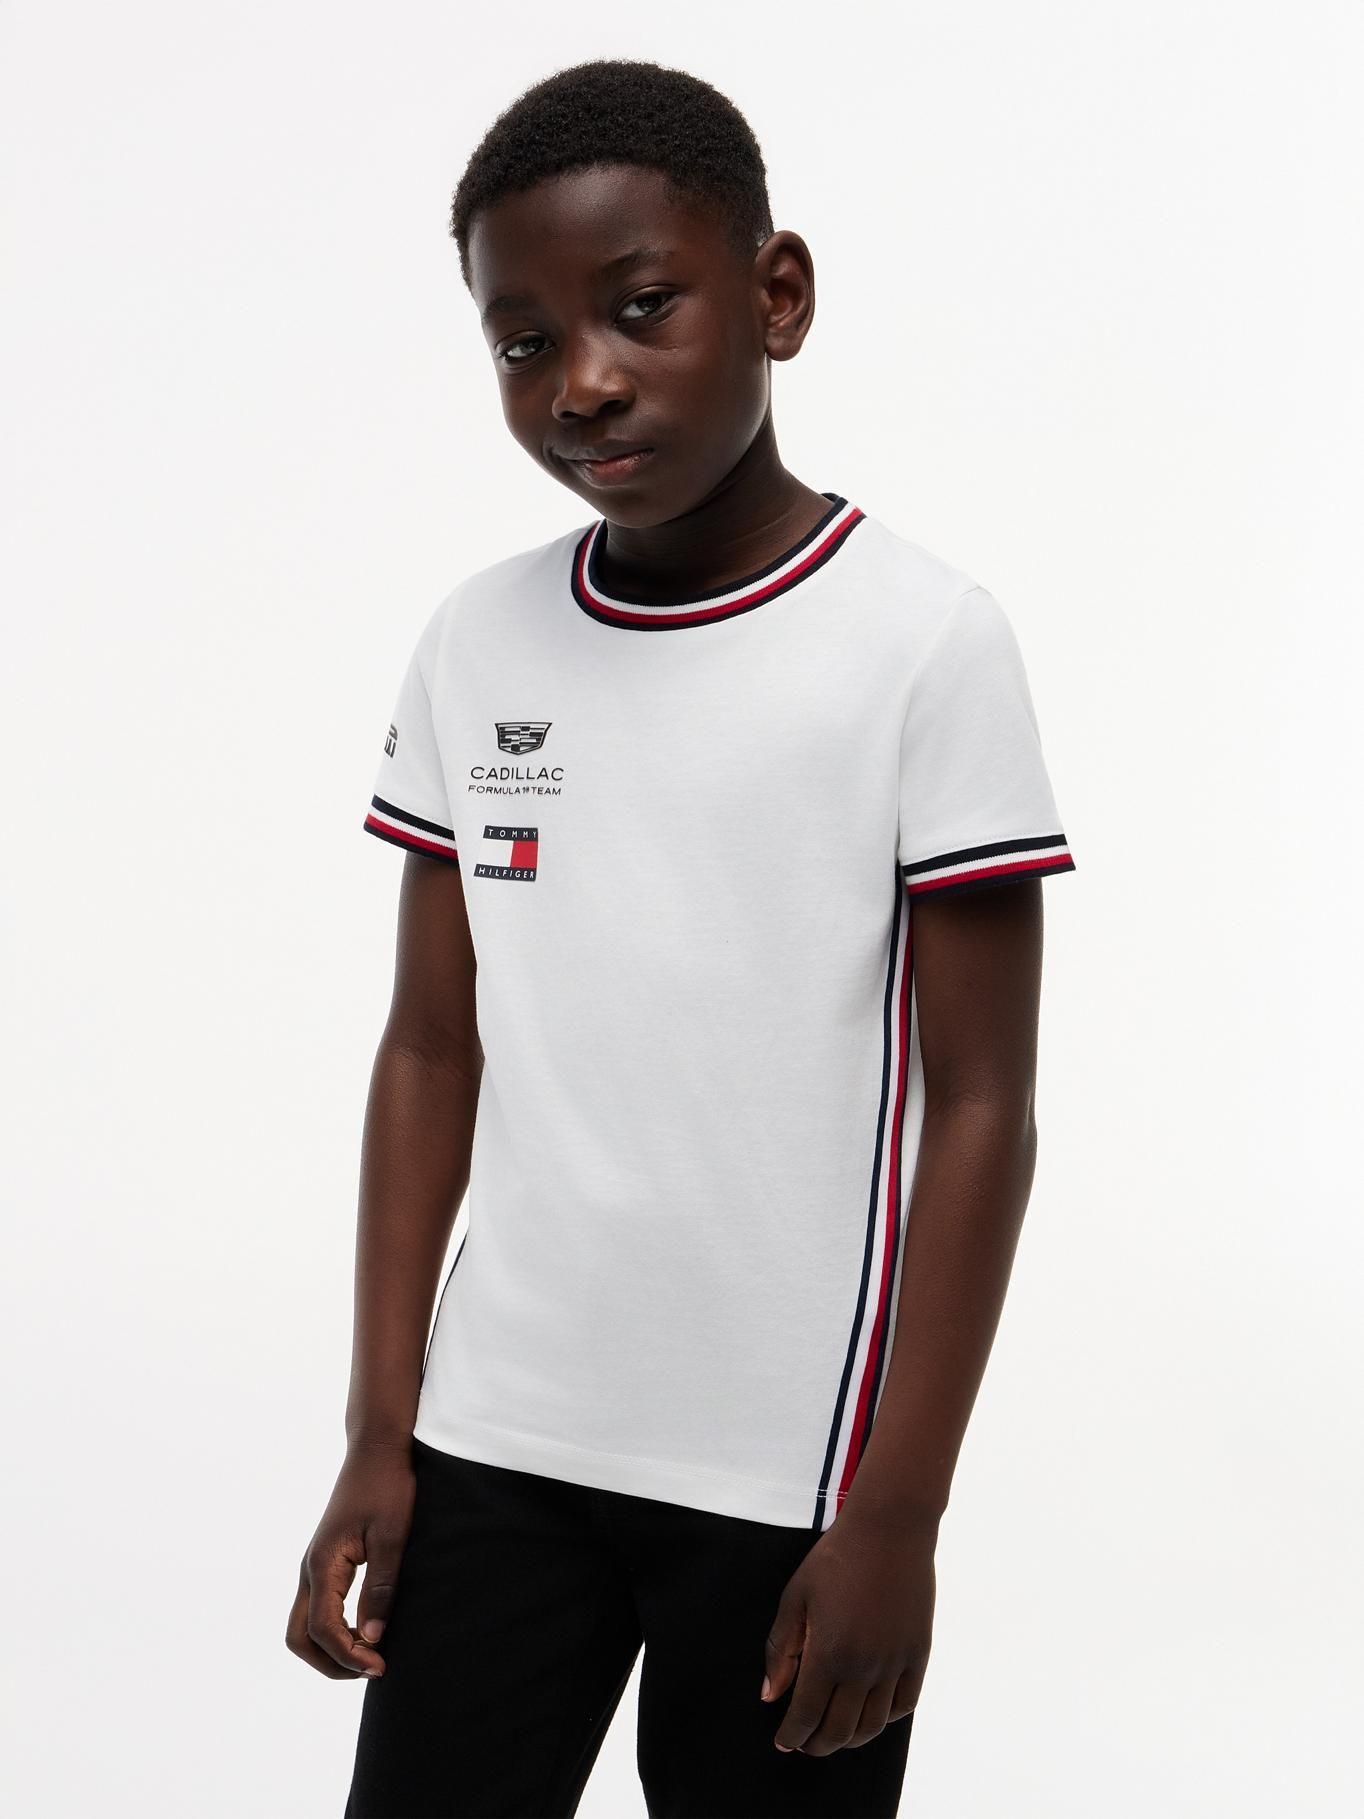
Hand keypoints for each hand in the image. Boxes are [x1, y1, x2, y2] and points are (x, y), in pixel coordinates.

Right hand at [285, 1439, 416, 1679]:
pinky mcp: (325, 1562)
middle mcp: (310, 1568)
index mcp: (323, 1563)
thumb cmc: (388, 1487)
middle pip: (299, 1637)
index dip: (349, 1655)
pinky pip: (317, 1609)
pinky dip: (334, 1631)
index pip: (322, 1629)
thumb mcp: (393, 1537)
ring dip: (331, 1649)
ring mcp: (314, 1566)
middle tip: (372, 1668)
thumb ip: (381, 1588)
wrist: (376, 1449)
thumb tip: (373, 1639)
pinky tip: (366, 1631)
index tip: (381, 1667)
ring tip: (371, 1654)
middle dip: (331, 1663)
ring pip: (304, 1626)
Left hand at [761, 1508, 935, 1754]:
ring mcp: (895, 1663)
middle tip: (805, 1741)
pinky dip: (885, 1719)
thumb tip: (770, 1696)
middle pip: (840, 1730)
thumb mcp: (796, 1596)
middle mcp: (864, 1668)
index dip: (792, 1735)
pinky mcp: (918, 1654)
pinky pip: (904, 1705)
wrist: (890, 1530)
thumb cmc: (835, 1558)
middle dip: (817, 1743)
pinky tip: (871, 1712)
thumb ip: (781, 1649)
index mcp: (828, 1654)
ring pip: (873, 1726)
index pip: (806, 1715)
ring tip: (835, 1733)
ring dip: (851, 1739)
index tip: (784, 1741)